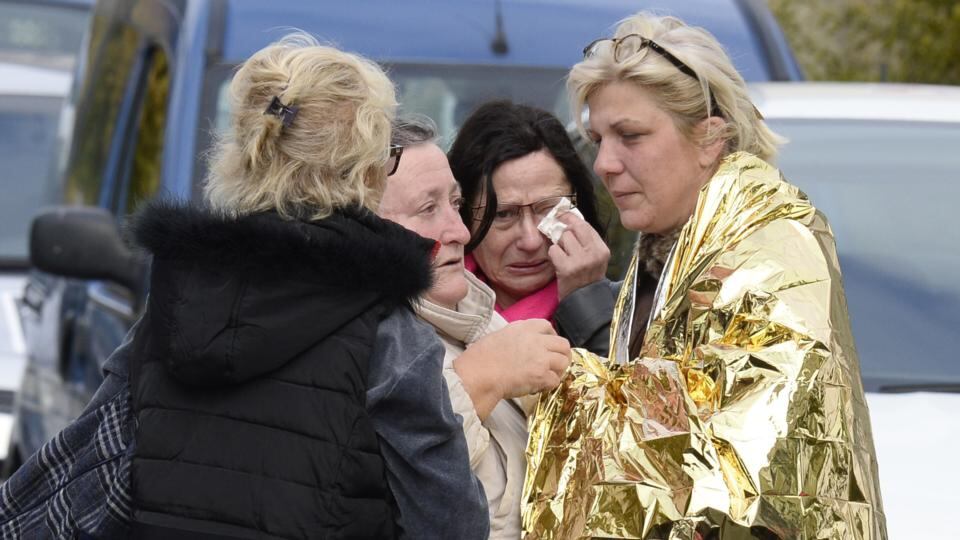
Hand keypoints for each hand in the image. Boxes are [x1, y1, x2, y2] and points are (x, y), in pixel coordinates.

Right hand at [454, 319, 570, 418]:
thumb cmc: (480, 358)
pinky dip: (549, 385)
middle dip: (562, 355)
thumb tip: (521, 346)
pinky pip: (555, 380)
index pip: (547, 326)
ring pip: (564, 362)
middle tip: (555, 364)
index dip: (551, 337)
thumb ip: (516, 337)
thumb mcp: (499, 336)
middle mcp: (536, 340)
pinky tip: (538, 387)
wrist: (479, 374)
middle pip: (563, 344)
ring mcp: (541, 358)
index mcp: (524, 328)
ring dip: (558, 370)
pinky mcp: (541, 376)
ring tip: (547, 377)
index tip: (548, 345)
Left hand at [547, 212, 609, 299]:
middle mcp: (593, 254)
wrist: (585, 301)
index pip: (585, 225)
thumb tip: (569, 219)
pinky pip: (554, 250)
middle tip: (562, 237)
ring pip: (563, 238)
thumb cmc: (587, 277)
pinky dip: (553, 255)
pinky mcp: (567, 268)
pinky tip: (559, 263)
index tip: (564, 215)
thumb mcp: (595, 258)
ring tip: (564, 256)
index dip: (571, 218)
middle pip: (573, 229)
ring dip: (559, 245)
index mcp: (602, 250)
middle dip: (565, 231)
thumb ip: (586, 240)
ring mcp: (580, 261)